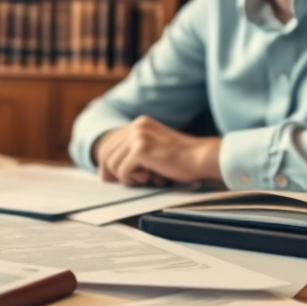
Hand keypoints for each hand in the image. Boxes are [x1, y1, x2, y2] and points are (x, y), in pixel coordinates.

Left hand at [92, 116, 221, 186]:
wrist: (200, 158)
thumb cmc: (181, 160)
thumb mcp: (154, 150)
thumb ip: (133, 154)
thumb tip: (106, 173)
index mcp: (140, 124)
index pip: (109, 143)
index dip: (105, 162)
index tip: (108, 177)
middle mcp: (136, 126)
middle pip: (106, 152)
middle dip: (112, 171)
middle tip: (128, 181)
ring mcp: (138, 135)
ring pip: (112, 163)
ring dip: (125, 176)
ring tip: (145, 178)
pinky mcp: (140, 148)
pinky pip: (122, 171)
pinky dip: (131, 179)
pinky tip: (147, 177)